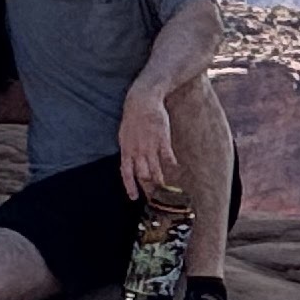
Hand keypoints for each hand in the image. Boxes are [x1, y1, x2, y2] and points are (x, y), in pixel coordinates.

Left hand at [118, 86, 176, 200]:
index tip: (134, 197)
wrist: (142, 101)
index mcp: (126, 150)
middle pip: (143, 175)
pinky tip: (175, 166)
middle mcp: (138, 151)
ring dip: (161, 180)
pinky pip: (168, 157)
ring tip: (165, 186)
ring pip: (156, 170)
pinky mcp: (162, 140)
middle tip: (155, 194)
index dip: (130, 187)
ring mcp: (150, 146)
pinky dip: (172, 164)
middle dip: (149, 187)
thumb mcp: (124, 135)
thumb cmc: (132, 117)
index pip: (126, 174)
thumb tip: (128, 161)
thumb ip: (128, 149)